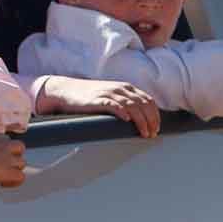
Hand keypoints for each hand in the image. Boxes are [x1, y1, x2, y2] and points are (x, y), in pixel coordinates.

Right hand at [38, 76, 161, 137]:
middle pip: (144, 104)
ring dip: (141, 121)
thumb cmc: (88, 96)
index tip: (156, 129)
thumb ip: (124, 102)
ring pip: (133, 106)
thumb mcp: (111, 95)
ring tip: (144, 133)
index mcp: (126, 87)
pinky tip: (127, 120)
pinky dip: (122, 112)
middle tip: (152, 134)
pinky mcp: (97, 100)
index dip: (156, 116)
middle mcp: (120, 89)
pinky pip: (113, 105)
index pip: (149, 101)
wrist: (66, 90)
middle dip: (151, 121)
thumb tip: (139, 119)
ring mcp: (109, 93)